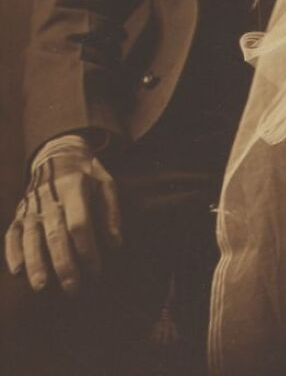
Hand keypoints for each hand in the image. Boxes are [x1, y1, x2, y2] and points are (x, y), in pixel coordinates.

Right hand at [4, 135, 121, 293]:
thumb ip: (112, 211)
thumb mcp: (106, 183)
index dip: (88, 248)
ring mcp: (31, 206)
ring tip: (41, 286)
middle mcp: (50, 198)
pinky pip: (12, 234)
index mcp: (74, 188)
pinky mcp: (19, 213)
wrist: (57, 154)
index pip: (80, 223)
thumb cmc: (87, 174)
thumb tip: (116, 243)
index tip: (96, 271)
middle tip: (72, 288)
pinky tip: (16, 271)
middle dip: (64, 263)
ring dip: (36, 262)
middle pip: (55, 234)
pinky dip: (12, 252)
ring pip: (31, 237)